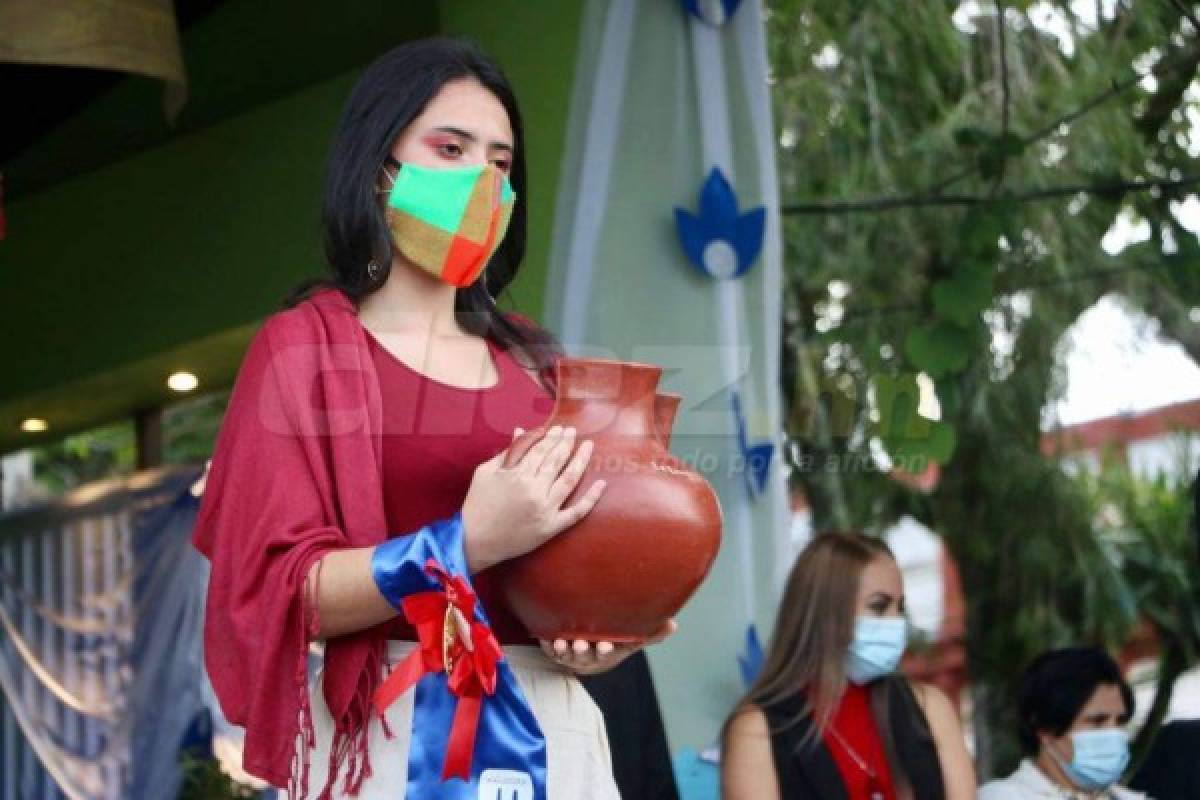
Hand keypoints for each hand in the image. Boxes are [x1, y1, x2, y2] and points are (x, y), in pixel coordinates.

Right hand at [461, 425, 606, 572]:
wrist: (473, 540)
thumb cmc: (477, 504)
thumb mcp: (485, 472)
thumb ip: (507, 452)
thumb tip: (522, 431)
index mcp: (517, 475)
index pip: (540, 450)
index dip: (551, 437)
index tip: (559, 429)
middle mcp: (534, 490)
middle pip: (556, 461)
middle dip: (566, 443)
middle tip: (573, 432)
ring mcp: (545, 509)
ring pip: (569, 480)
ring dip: (581, 460)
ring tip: (588, 447)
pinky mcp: (550, 528)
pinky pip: (576, 513)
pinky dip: (591, 499)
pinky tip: (601, 484)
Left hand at [538, 619, 676, 675]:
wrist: (589, 652)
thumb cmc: (613, 642)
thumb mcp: (631, 638)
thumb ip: (650, 633)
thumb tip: (673, 624)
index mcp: (606, 652)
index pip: (607, 654)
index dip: (606, 651)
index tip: (606, 644)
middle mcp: (588, 656)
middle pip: (584, 657)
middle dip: (582, 652)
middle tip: (580, 644)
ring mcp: (571, 655)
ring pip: (565, 656)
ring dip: (562, 650)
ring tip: (561, 642)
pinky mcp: (556, 651)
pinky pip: (550, 651)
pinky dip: (547, 646)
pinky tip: (544, 638)